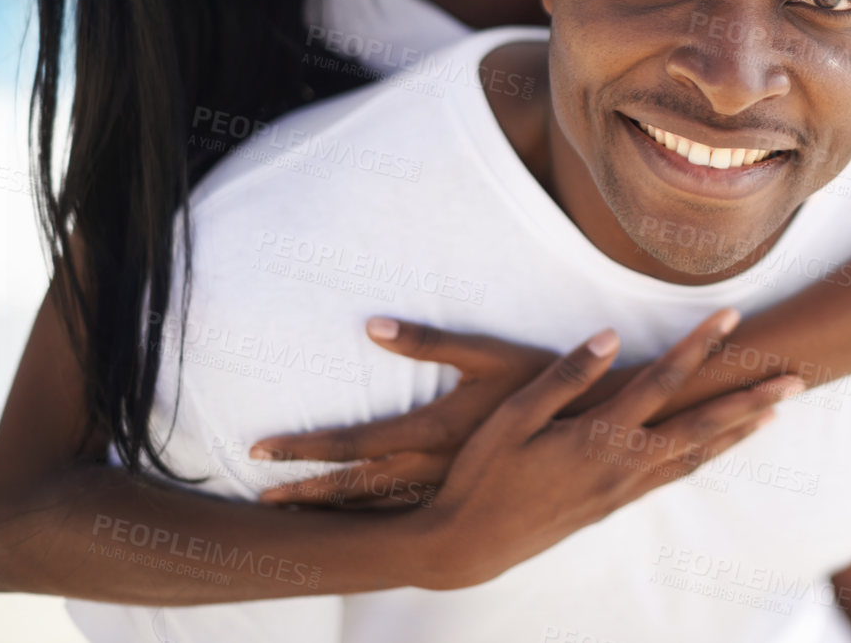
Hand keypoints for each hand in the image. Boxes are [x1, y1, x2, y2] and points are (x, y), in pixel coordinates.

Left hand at [250, 318, 562, 506]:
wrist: (591, 426)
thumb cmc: (538, 382)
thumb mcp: (485, 354)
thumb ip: (425, 340)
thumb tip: (371, 325)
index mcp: (428, 431)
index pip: (350, 444)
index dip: (303, 448)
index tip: (259, 449)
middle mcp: (429, 468)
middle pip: (352, 486)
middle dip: (304, 492)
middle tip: (260, 502)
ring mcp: (446, 487)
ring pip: (376, 508)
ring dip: (333, 511)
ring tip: (297, 517)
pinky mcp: (463, 493)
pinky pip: (406, 514)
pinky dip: (372, 520)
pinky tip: (356, 524)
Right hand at [411, 309, 804, 589]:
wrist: (467, 546)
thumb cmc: (482, 474)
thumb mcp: (511, 419)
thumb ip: (564, 377)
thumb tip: (611, 336)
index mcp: (600, 436)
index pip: (665, 380)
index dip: (702, 344)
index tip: (734, 315)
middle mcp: (624, 464)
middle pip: (704, 424)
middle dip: (752, 398)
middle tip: (798, 378)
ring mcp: (623, 489)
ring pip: (697, 454)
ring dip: (739, 431)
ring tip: (775, 410)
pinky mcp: (615, 505)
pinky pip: (676, 474)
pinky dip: (707, 455)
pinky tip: (717, 446)